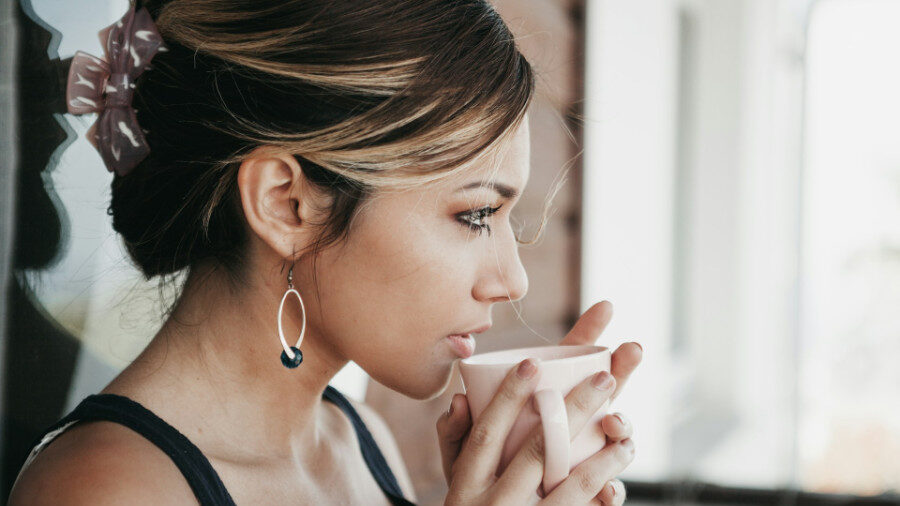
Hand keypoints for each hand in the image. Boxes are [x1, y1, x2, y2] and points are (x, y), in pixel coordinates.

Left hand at [436, 300, 642, 503]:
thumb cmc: (475, 481)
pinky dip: (612, 489)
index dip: (588, 332)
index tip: (606, 306)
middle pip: (601, 390)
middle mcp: (568, 425)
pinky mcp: (586, 494)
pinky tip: (611, 489)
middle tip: (633, 348)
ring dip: (621, 423)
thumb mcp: (459, 456)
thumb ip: (455, 432)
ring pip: (613, 433)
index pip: (567, 361)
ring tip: (614, 422)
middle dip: (620, 368)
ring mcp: (583, 456)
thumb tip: (457, 403)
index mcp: (540, 405)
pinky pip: (606, 489)